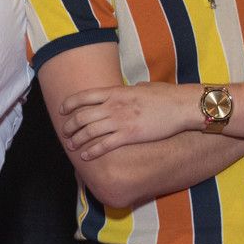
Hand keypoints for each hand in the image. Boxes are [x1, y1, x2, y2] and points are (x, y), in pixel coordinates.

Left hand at [57, 82, 197, 159]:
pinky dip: (92, 151)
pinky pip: (104, 145)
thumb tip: (132, 88)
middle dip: (69, 126)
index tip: (62, 110)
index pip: (84, 96)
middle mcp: (114, 106)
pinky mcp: (129, 135)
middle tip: (65, 133)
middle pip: (82, 116)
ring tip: (71, 146)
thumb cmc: (166, 96)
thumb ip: (133, 89)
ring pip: (89, 132)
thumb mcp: (145, 87)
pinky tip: (85, 156)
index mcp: (116, 92)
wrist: (181, 106)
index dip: (69, 104)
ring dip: (77, 140)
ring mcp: (120, 121)